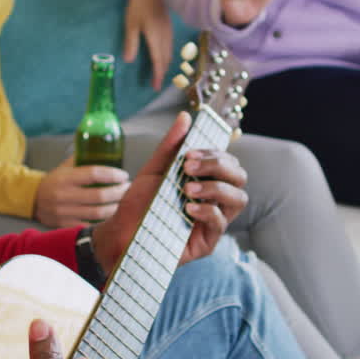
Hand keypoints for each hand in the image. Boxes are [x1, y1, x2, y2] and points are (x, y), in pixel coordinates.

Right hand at [34, 156, 129, 227]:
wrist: (32, 200)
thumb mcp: (64, 167)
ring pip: (98, 213)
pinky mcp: (65, 226)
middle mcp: (64, 196)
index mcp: (65, 178)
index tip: (123, 175)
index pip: (94, 174)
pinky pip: (90, 226)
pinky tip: (113, 215)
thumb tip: (106, 148)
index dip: (112, 174)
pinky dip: (104, 221)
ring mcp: (64, 213)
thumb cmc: (55, 181)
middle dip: (119, 192)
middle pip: (100, 196)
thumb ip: (82, 159)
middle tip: (128, 188)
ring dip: (116, 207)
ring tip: (124, 201)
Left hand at [91, 112, 247, 274]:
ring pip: (239, 199)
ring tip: (188, 189)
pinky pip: (221, 223)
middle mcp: (215, 199)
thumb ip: (171, 146)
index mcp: (206, 180)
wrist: (120, 232)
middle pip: (239, 177)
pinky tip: (187, 208)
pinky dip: (207, 211)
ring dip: (216, 188)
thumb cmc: (139, 202)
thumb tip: (186, 116)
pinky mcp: (207, 242)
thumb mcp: (154, 170)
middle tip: (188, 168)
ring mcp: (213, 221)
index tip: (188, 154)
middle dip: (219, 166)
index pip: (227, 162)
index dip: (215, 154)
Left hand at [123, 0, 173, 89]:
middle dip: (162, 73)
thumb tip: (128, 61)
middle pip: (165, 59)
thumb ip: (131, 42)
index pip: (158, 60)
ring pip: (169, 52)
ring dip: (166, 65)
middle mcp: (164, 35)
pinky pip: (170, 46)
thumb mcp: (130, 24)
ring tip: (161, 75)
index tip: (155, 86)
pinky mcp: (168, 27)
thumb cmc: (138, 4)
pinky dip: (168, 56)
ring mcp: (168, 31)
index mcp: (155, 36)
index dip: (157, 74)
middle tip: (157, 85)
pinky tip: (165, 58)